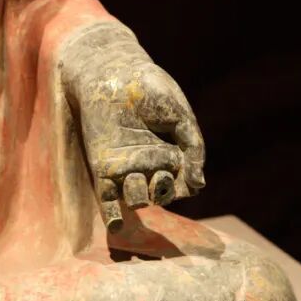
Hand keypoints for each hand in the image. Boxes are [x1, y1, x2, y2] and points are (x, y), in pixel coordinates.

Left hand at [61, 23, 205, 230]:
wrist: (114, 73)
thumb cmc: (151, 90)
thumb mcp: (181, 118)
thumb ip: (194, 150)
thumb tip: (198, 187)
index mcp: (169, 153)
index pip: (181, 182)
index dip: (184, 185)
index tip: (184, 175)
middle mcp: (148, 164)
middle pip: (160, 194)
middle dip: (164, 192)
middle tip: (161, 178)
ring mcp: (125, 167)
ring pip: (137, 198)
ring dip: (142, 198)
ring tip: (142, 186)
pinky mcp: (103, 167)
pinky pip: (108, 199)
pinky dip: (113, 215)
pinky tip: (116, 227)